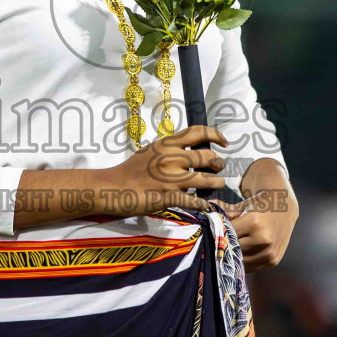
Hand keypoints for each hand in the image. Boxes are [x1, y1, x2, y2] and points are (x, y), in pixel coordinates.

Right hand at [96, 125, 227, 216]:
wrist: (112, 187)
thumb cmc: (130, 170)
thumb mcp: (150, 151)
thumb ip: (169, 149)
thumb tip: (188, 150)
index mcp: (167, 144)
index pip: (198, 132)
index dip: (216, 134)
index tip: (224, 142)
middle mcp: (171, 158)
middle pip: (208, 156)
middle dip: (218, 163)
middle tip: (218, 168)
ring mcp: (170, 178)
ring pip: (206, 179)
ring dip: (216, 182)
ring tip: (217, 184)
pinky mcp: (168, 196)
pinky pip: (194, 200)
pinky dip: (202, 203)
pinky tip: (204, 204)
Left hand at [217, 195, 294, 271]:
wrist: (285, 210)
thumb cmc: (261, 206)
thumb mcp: (244, 205)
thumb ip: (225, 211)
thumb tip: (204, 209)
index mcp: (254, 223)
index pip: (228, 235)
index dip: (218, 235)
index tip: (212, 236)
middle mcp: (264, 239)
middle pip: (234, 249)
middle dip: (225, 247)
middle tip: (218, 245)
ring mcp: (269, 252)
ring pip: (241, 261)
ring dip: (234, 257)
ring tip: (229, 251)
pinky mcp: (273, 261)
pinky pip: (252, 268)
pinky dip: (244, 263)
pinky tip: (241, 256)